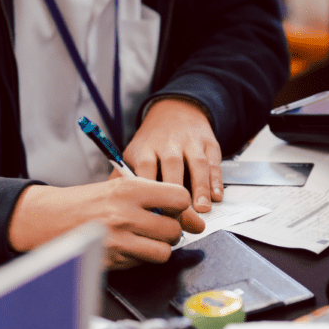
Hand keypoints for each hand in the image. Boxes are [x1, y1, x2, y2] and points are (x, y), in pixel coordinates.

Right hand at [8, 176, 204, 269]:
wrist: (49, 219)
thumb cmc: (88, 202)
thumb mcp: (120, 187)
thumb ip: (157, 199)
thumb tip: (194, 220)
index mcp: (129, 189)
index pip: (180, 198)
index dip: (180, 206)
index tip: (173, 209)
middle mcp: (125, 214)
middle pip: (174, 229)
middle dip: (169, 230)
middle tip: (156, 226)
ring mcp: (118, 240)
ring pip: (164, 252)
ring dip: (158, 247)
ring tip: (144, 238)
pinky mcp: (111, 260)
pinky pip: (143, 263)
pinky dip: (139, 258)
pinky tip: (126, 247)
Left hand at [123, 97, 222, 213]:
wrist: (175, 111)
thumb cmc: (152, 143)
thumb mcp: (133, 154)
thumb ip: (121, 178)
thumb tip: (111, 204)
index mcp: (145, 148)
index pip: (146, 168)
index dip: (151, 191)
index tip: (153, 213)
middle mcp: (168, 143)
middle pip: (173, 166)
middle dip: (177, 192)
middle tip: (180, 216)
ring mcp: (191, 142)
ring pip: (197, 164)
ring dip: (201, 188)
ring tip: (202, 210)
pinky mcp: (209, 143)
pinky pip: (214, 163)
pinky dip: (216, 181)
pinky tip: (216, 197)